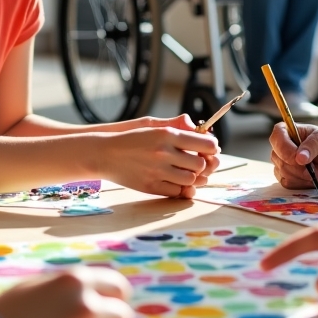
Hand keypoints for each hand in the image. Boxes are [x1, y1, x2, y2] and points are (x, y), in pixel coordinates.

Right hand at [102, 125, 218, 197]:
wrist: (106, 154)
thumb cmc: (131, 138)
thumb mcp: (153, 125)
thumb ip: (177, 126)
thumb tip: (198, 129)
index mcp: (167, 134)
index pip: (205, 144)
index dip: (212, 147)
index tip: (210, 148)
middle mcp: (164, 153)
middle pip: (200, 164)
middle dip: (202, 163)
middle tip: (197, 161)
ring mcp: (158, 172)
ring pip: (191, 180)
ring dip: (192, 176)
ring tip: (185, 171)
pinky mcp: (151, 186)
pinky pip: (177, 192)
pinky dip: (181, 188)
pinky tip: (176, 180)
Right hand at [270, 123, 317, 187]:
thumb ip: (313, 145)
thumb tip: (300, 158)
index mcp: (288, 131)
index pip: (277, 137)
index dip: (285, 148)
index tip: (299, 159)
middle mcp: (281, 146)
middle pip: (277, 157)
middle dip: (296, 166)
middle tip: (312, 166)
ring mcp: (281, 162)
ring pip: (282, 172)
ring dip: (301, 175)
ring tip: (314, 170)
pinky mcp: (285, 176)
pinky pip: (287, 183)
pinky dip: (301, 183)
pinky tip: (310, 177)